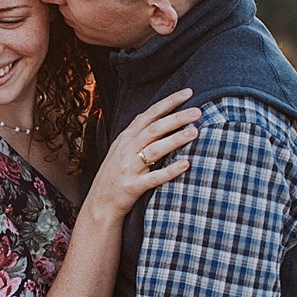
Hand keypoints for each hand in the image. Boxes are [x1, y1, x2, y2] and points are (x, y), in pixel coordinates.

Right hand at [88, 88, 200, 217]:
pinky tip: (186, 164)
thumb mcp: (119, 149)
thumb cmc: (114, 175)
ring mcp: (129, 168)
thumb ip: (134, 132)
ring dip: (175, 139)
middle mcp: (127, 149)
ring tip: (194, 132)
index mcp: (126, 138)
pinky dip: (170, 170)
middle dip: (177, 118)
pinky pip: (154, 177)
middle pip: (154, 128)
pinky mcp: (133, 187)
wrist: (99, 204)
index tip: (188, 92)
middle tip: (198, 111)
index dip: (169, 102)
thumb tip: (149, 113)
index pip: (149, 114)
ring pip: (155, 150)